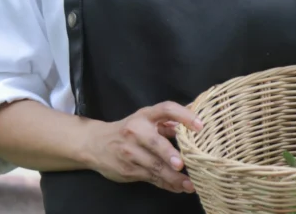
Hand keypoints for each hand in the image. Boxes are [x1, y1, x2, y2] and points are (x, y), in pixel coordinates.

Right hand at [84, 102, 202, 193]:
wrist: (96, 144)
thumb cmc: (128, 129)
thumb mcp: (145, 119)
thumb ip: (167, 122)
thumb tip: (194, 123)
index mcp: (145, 115)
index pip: (166, 109)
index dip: (184, 115)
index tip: (199, 126)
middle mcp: (137, 131)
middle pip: (155, 141)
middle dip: (168, 154)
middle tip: (181, 165)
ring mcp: (130, 152)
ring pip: (154, 165)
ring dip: (173, 177)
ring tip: (190, 184)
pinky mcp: (128, 170)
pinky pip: (151, 177)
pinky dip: (166, 184)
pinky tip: (178, 187)